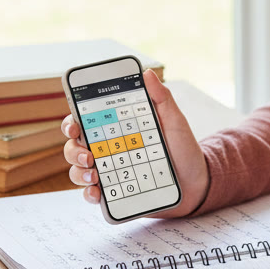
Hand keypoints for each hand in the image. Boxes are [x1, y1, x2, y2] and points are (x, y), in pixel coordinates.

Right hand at [62, 69, 210, 216]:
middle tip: (88, 155)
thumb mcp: (174, 121)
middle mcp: (109, 150)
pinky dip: (89, 194)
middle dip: (73, 150)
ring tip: (94, 174)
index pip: (87, 122)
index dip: (72, 122)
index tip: (74, 125)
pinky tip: (97, 192)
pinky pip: (92, 195)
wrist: (197, 183)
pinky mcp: (115, 194)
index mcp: (119, 130)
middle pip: (76, 146)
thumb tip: (147, 73)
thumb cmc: (184, 149)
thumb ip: (161, 98)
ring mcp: (110, 172)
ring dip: (79, 172)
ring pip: (79, 170)